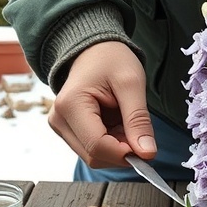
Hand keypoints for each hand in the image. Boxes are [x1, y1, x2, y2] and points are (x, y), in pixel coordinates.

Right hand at [48, 42, 156, 167]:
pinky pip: (93, 150)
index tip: (147, 148)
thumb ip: (138, 120)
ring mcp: (61, 127)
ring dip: (117, 148)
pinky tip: (117, 125)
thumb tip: (147, 154)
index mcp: (70, 105)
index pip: (98, 146)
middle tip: (138, 130)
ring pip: (94, 157)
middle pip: (95, 156)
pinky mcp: (68, 131)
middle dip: (122, 151)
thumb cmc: (111, 59)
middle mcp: (59, 119)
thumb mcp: (131, 84)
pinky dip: (112, 144)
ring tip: (125, 122)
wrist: (94, 49)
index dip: (125, 153)